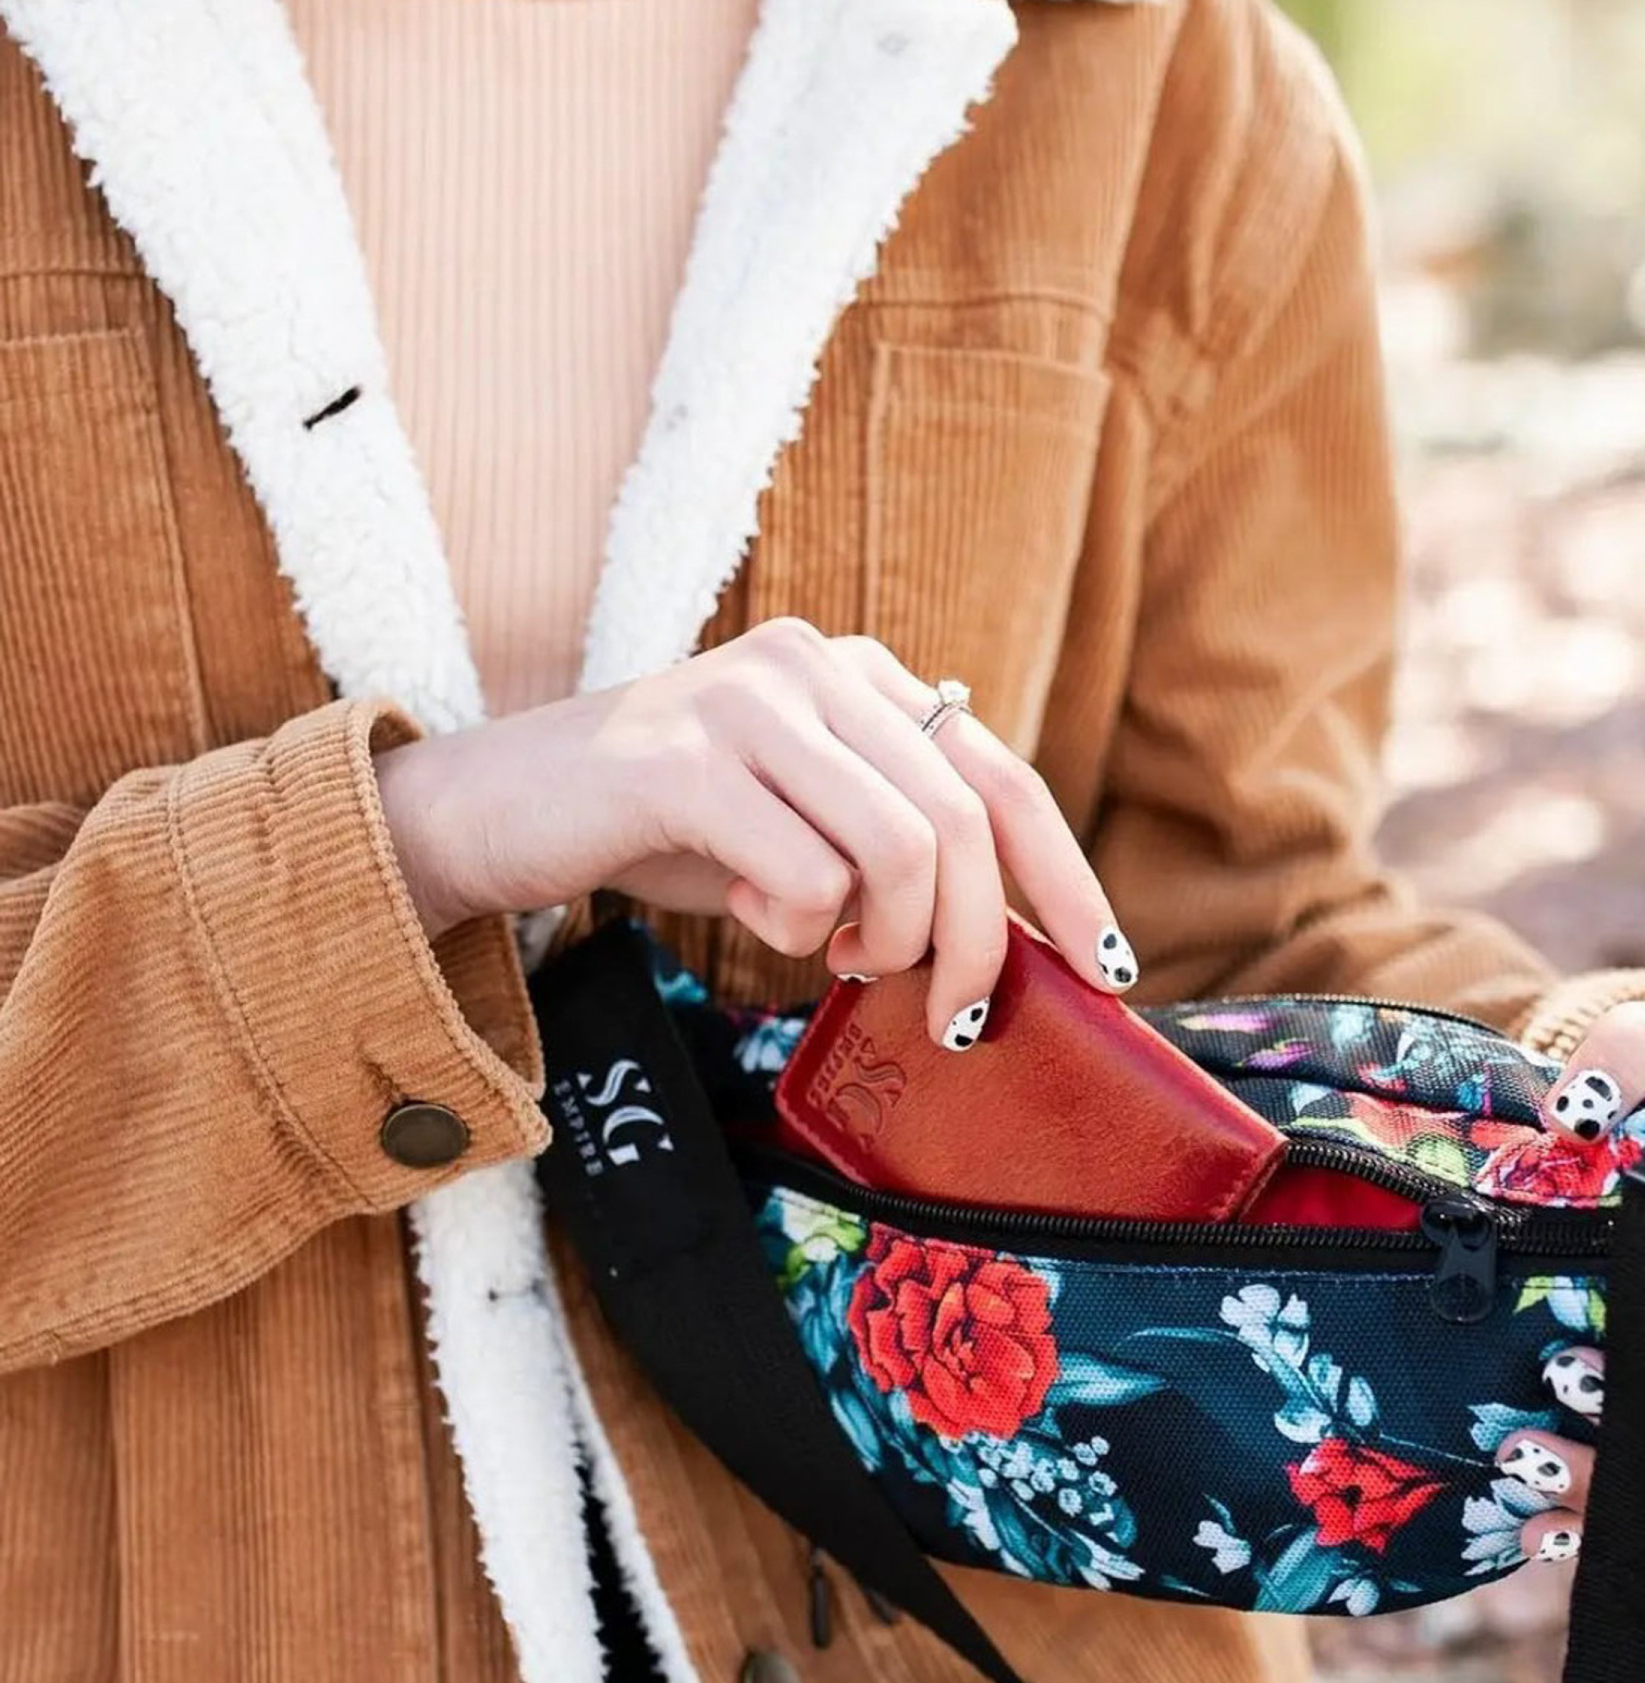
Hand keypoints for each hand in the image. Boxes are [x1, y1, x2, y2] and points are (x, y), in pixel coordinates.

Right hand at [372, 621, 1135, 1047]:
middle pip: (960, 821)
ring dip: (882, 940)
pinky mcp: (684, 759)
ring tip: (829, 954)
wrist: (501, 807)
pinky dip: (792, 927)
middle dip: (973, 942)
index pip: (1001, 777)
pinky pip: (804, 874)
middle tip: (945, 1015)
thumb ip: (896, 846)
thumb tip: (1009, 938)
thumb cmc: (669, 831)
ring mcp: (748, 702)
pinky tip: (746, 912)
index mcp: (860, 675)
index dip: (1063, 878)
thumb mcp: (804, 823)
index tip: (1106, 968)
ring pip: (898, 848)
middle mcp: (814, 667)